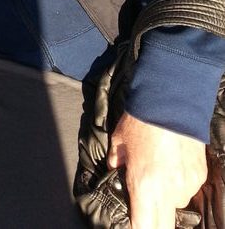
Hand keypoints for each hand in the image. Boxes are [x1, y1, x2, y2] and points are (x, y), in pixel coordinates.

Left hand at [107, 111, 206, 228]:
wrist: (171, 100)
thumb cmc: (140, 121)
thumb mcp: (119, 143)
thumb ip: (117, 164)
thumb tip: (117, 173)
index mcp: (144, 186)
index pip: (143, 227)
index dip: (136, 228)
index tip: (132, 223)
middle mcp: (169, 192)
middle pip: (162, 227)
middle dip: (152, 221)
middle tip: (143, 204)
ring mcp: (187, 185)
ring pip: (174, 203)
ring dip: (164, 194)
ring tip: (157, 168)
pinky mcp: (199, 176)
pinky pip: (185, 187)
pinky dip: (177, 181)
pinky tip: (170, 161)